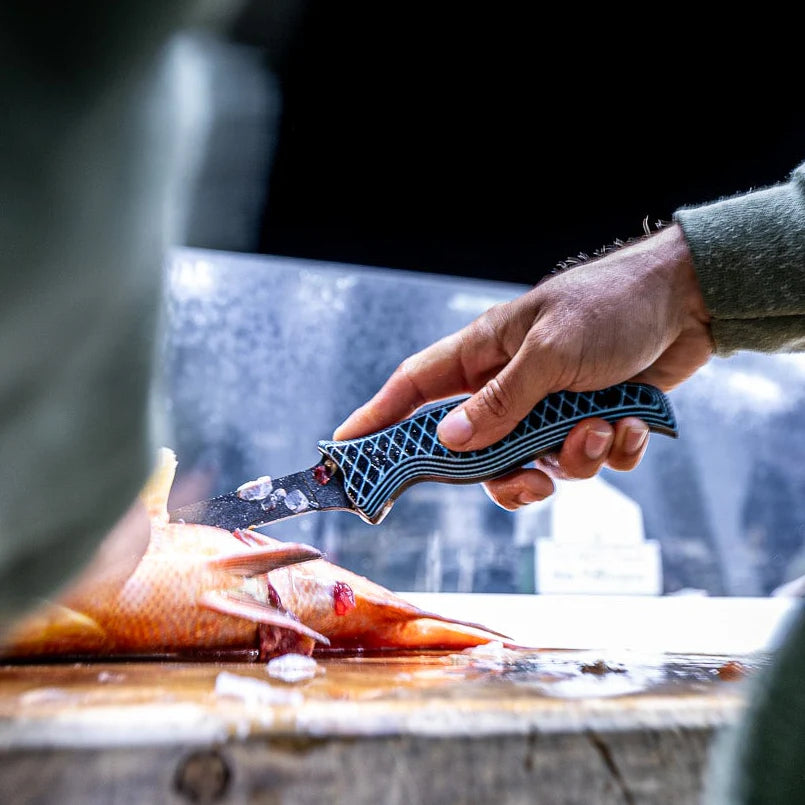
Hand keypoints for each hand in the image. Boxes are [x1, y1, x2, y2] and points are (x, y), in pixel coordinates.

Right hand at [334, 224, 712, 508]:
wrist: (689, 303)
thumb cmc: (611, 307)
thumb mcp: (551, 351)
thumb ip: (501, 401)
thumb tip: (449, 442)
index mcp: (485, 353)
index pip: (416, 388)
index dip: (379, 418)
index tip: (346, 448)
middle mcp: (510, 384)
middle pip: (477, 450)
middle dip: (508, 473)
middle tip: (533, 481)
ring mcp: (549, 405)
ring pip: (537, 463)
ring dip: (574, 457)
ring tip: (601, 427)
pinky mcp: (589, 419)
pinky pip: (585, 459)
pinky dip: (612, 450)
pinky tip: (631, 423)